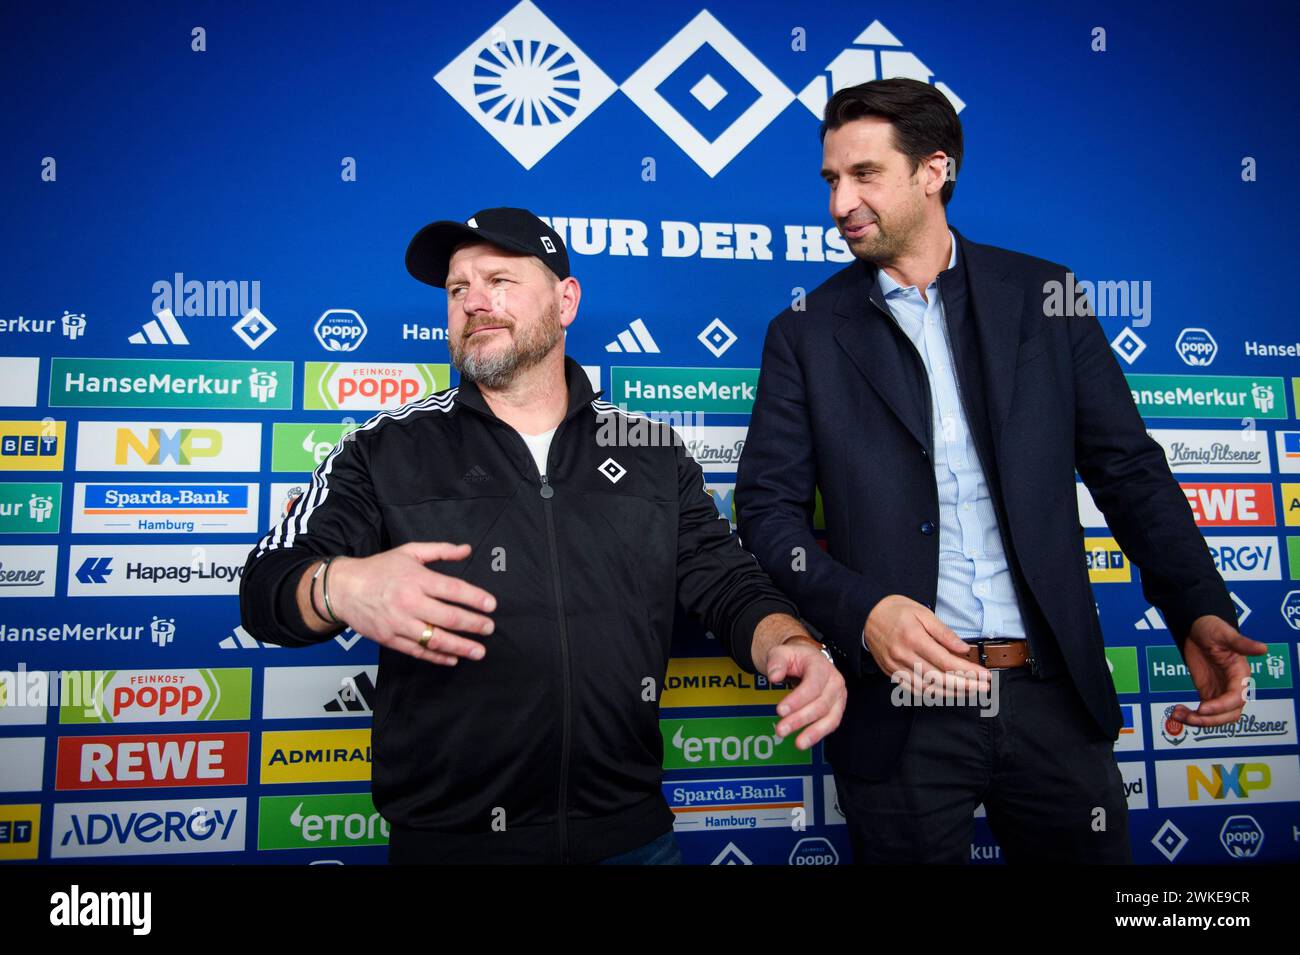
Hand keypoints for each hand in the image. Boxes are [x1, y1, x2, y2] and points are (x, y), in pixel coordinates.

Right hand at [327, 541, 496, 665]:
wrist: (343, 588)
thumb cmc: (379, 568)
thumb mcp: (409, 551)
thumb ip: (440, 550)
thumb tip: (467, 549)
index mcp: (416, 579)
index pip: (453, 589)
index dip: (475, 598)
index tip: (491, 605)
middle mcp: (409, 602)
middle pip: (448, 617)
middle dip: (473, 625)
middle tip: (489, 629)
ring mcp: (399, 623)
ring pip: (436, 638)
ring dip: (461, 646)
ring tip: (479, 651)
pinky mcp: (390, 638)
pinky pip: (418, 651)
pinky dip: (437, 657)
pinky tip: (453, 658)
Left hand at [766, 636, 845, 749]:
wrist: (807, 660)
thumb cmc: (796, 658)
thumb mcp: (782, 652)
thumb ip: (777, 662)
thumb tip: (774, 676)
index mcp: (821, 666)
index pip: (813, 684)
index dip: (797, 699)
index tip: (780, 710)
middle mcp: (834, 682)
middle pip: (820, 704)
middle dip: (800, 719)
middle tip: (781, 729)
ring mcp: (838, 697)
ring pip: (830, 718)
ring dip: (813, 732)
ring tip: (798, 743)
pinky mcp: (836, 709)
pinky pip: (830, 724)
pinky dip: (818, 734)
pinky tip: (805, 741)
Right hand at [865, 595, 989, 695]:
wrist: (866, 614)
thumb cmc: (895, 610)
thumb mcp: (923, 612)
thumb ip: (944, 633)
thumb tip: (963, 649)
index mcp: (914, 638)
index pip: (946, 661)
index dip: (968, 672)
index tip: (984, 675)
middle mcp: (904, 655)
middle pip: (939, 679)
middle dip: (965, 686)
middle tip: (984, 687)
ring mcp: (896, 667)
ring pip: (928, 689)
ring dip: (951, 693)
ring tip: (969, 691)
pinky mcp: (891, 673)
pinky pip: (914, 690)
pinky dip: (932, 694)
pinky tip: (946, 692)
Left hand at [1168, 615, 1267, 726]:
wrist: (1197, 628)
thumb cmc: (1212, 628)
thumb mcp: (1225, 634)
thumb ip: (1242, 643)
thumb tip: (1263, 648)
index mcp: (1240, 675)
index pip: (1236, 699)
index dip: (1221, 706)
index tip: (1202, 708)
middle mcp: (1232, 688)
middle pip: (1229, 715)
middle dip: (1210, 720)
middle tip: (1190, 717)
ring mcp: (1220, 693)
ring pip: (1215, 718)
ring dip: (1198, 721)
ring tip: (1178, 715)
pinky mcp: (1208, 694)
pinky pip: (1203, 713)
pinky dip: (1190, 716)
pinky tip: (1177, 712)